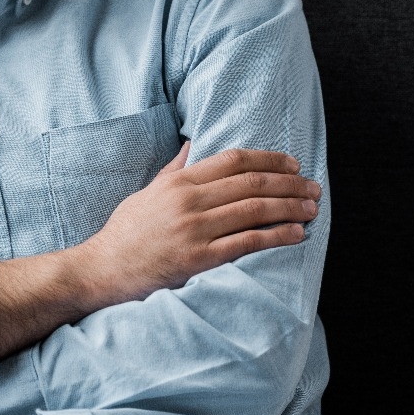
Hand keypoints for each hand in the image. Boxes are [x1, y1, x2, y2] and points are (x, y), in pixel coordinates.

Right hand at [72, 142, 321, 304]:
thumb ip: (175, 169)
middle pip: (252, 182)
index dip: (270, 159)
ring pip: (255, 209)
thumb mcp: (148, 192)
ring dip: (290, 207)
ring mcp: (194, 229)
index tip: (293, 163)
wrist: (100, 270)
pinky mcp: (198, 258)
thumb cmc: (125, 233)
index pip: (235, 160)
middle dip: (289, 183)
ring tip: (312, 208)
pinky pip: (247, 242)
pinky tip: (296, 234)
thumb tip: (193, 143)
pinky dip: (276, 236)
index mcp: (179, 180)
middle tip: (313, 187)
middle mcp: (189, 200)